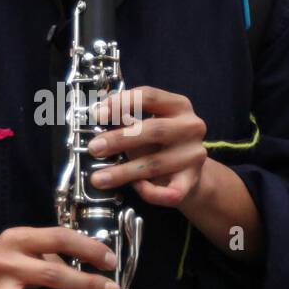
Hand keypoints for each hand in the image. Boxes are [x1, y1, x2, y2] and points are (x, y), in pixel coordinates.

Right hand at [0, 226, 120, 288]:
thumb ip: (55, 253)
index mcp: (19, 239)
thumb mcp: (28, 243)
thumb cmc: (6, 255)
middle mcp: (6, 263)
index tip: (109, 261)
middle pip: (50, 274)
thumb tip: (94, 263)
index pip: (59, 238)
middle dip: (85, 284)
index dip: (88, 249)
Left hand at [85, 86, 207, 207]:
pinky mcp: (192, 181)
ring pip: (156, 164)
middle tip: (95, 148)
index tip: (97, 114)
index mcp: (178, 105)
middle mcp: (191, 127)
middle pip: (154, 130)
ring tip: (99, 178)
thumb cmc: (159, 144)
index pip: (149, 96)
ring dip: (123, 172)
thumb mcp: (144, 125)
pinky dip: (151, 192)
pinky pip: (170, 192)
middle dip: (119, 139)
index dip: (121, 103)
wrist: (187, 173)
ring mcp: (194, 155)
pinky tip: (137, 188)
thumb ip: (126, 119)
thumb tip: (98, 116)